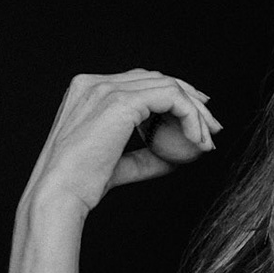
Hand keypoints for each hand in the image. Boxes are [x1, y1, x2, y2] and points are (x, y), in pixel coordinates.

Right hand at [26, 69, 222, 213]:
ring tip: (207, 140)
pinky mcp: (121, 101)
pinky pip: (171, 98)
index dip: (174, 96)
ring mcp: (106, 88)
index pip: (141, 82)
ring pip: (168, 86)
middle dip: (191, 101)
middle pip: (158, 78)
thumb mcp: (119, 164)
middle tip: (212, 128)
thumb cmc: (82, 184)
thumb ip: (146, 156)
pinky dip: (190, 117)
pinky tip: (197, 140)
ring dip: (195, 112)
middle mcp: (94, 82)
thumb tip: (175, 158)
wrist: (60, 193)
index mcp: (88, 91)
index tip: (197, 118)